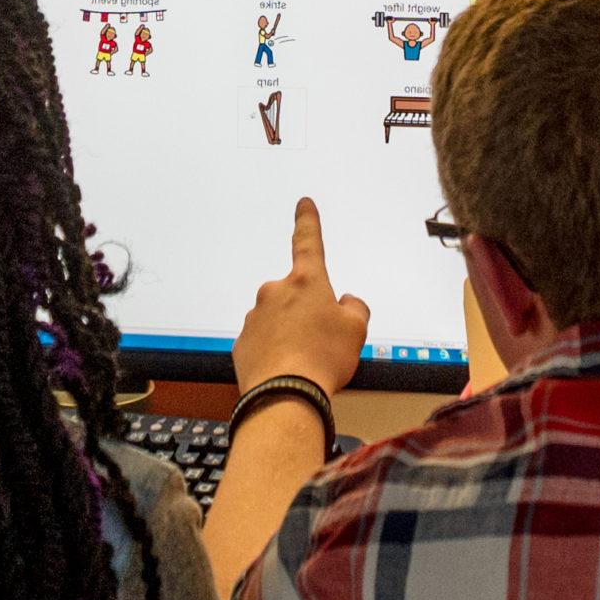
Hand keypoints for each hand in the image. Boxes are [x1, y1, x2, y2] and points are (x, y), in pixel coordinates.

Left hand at [231, 198, 368, 396]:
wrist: (284, 395)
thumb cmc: (323, 360)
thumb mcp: (356, 330)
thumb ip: (354, 308)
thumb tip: (346, 302)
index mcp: (306, 282)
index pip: (308, 242)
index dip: (308, 221)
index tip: (304, 204)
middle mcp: (275, 292)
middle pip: (297, 296)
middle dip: (309, 314)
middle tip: (323, 343)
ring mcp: (254, 316)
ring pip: (279, 321)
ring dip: (292, 336)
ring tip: (306, 363)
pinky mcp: (242, 342)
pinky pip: (264, 343)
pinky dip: (276, 353)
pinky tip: (286, 371)